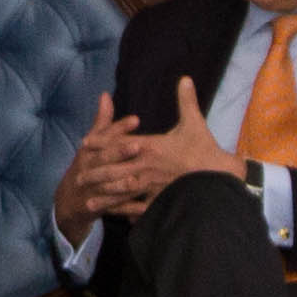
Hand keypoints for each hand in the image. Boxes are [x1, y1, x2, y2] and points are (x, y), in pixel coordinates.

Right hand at [50, 92, 132, 236]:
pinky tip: (145, 207)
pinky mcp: (97, 208)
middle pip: (103, 160)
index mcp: (88, 151)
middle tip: (139, 146)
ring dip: (122, 183)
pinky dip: (129, 209)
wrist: (67, 202)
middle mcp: (87, 169)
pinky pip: (114, 209)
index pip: (104, 137)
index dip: (119, 129)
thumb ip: (102, 122)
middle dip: (119, 153)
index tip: (137, 120)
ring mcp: (91, 189)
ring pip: (107, 185)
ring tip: (138, 179)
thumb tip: (105, 95)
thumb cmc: (86, 167)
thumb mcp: (91, 145)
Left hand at [79, 79, 243, 225]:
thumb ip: (186, 100)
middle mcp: (146, 166)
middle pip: (114, 170)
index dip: (100, 143)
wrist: (218, 175)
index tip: (84, 144)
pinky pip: (142, 208)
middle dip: (95, 174)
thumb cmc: (204, 148)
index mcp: (150, 146)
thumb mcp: (194, 122)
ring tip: (88, 203)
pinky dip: (130, 213)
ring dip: (105, 196)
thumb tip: (185, 78)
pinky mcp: (161, 200)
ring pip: (122, 191)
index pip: (119, 143)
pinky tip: (118, 218)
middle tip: (78, 179)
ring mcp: (152, 185)